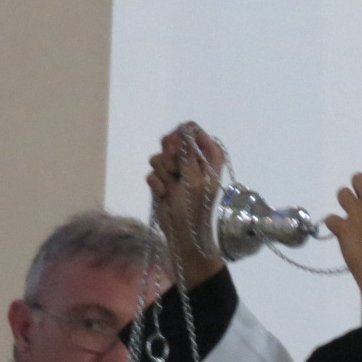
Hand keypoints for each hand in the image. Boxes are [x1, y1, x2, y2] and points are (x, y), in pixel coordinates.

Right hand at [147, 122, 227, 288]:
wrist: (181, 234)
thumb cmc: (194, 208)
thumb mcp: (194, 178)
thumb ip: (189, 152)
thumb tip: (186, 127)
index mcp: (208, 158)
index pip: (193, 132)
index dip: (182, 137)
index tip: (176, 146)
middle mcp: (192, 162)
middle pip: (174, 141)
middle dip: (170, 155)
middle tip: (174, 168)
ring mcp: (176, 172)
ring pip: (160, 157)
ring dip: (164, 173)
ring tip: (171, 188)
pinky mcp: (162, 183)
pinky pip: (153, 173)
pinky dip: (157, 184)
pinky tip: (163, 195)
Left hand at [321, 174, 361, 322]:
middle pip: (358, 179)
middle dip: (358, 189)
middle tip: (360, 204)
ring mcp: (356, 214)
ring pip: (342, 194)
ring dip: (344, 202)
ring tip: (350, 216)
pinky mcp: (342, 228)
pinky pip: (330, 218)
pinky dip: (334, 224)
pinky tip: (342, 233)